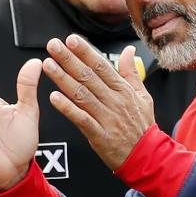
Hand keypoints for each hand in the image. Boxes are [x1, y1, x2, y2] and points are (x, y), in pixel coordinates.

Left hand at [43, 35, 154, 169]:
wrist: (147, 156)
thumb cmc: (142, 126)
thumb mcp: (143, 96)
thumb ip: (132, 72)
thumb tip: (128, 51)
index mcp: (123, 90)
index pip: (101, 66)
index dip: (85, 52)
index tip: (71, 39)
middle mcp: (114, 101)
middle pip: (88, 76)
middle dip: (69, 59)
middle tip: (53, 45)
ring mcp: (106, 118)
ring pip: (81, 94)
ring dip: (63, 79)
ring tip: (48, 65)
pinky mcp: (99, 135)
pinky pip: (81, 119)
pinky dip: (67, 108)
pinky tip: (54, 98)